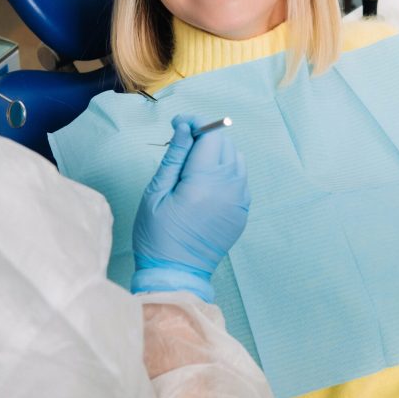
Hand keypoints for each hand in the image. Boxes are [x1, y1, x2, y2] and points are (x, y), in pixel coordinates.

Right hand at [132, 114, 250, 302]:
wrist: (176, 274)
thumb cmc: (157, 235)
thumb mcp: (156, 192)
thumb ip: (174, 156)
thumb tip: (184, 127)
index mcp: (205, 181)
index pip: (211, 134)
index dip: (195, 123)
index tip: (178, 125)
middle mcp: (229, 188)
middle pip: (226, 143)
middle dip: (205, 137)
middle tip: (182, 145)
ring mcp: (240, 201)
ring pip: (236, 159)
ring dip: (217, 154)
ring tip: (193, 167)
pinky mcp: (242, 212)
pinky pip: (240, 180)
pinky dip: (226, 173)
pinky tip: (206, 185)